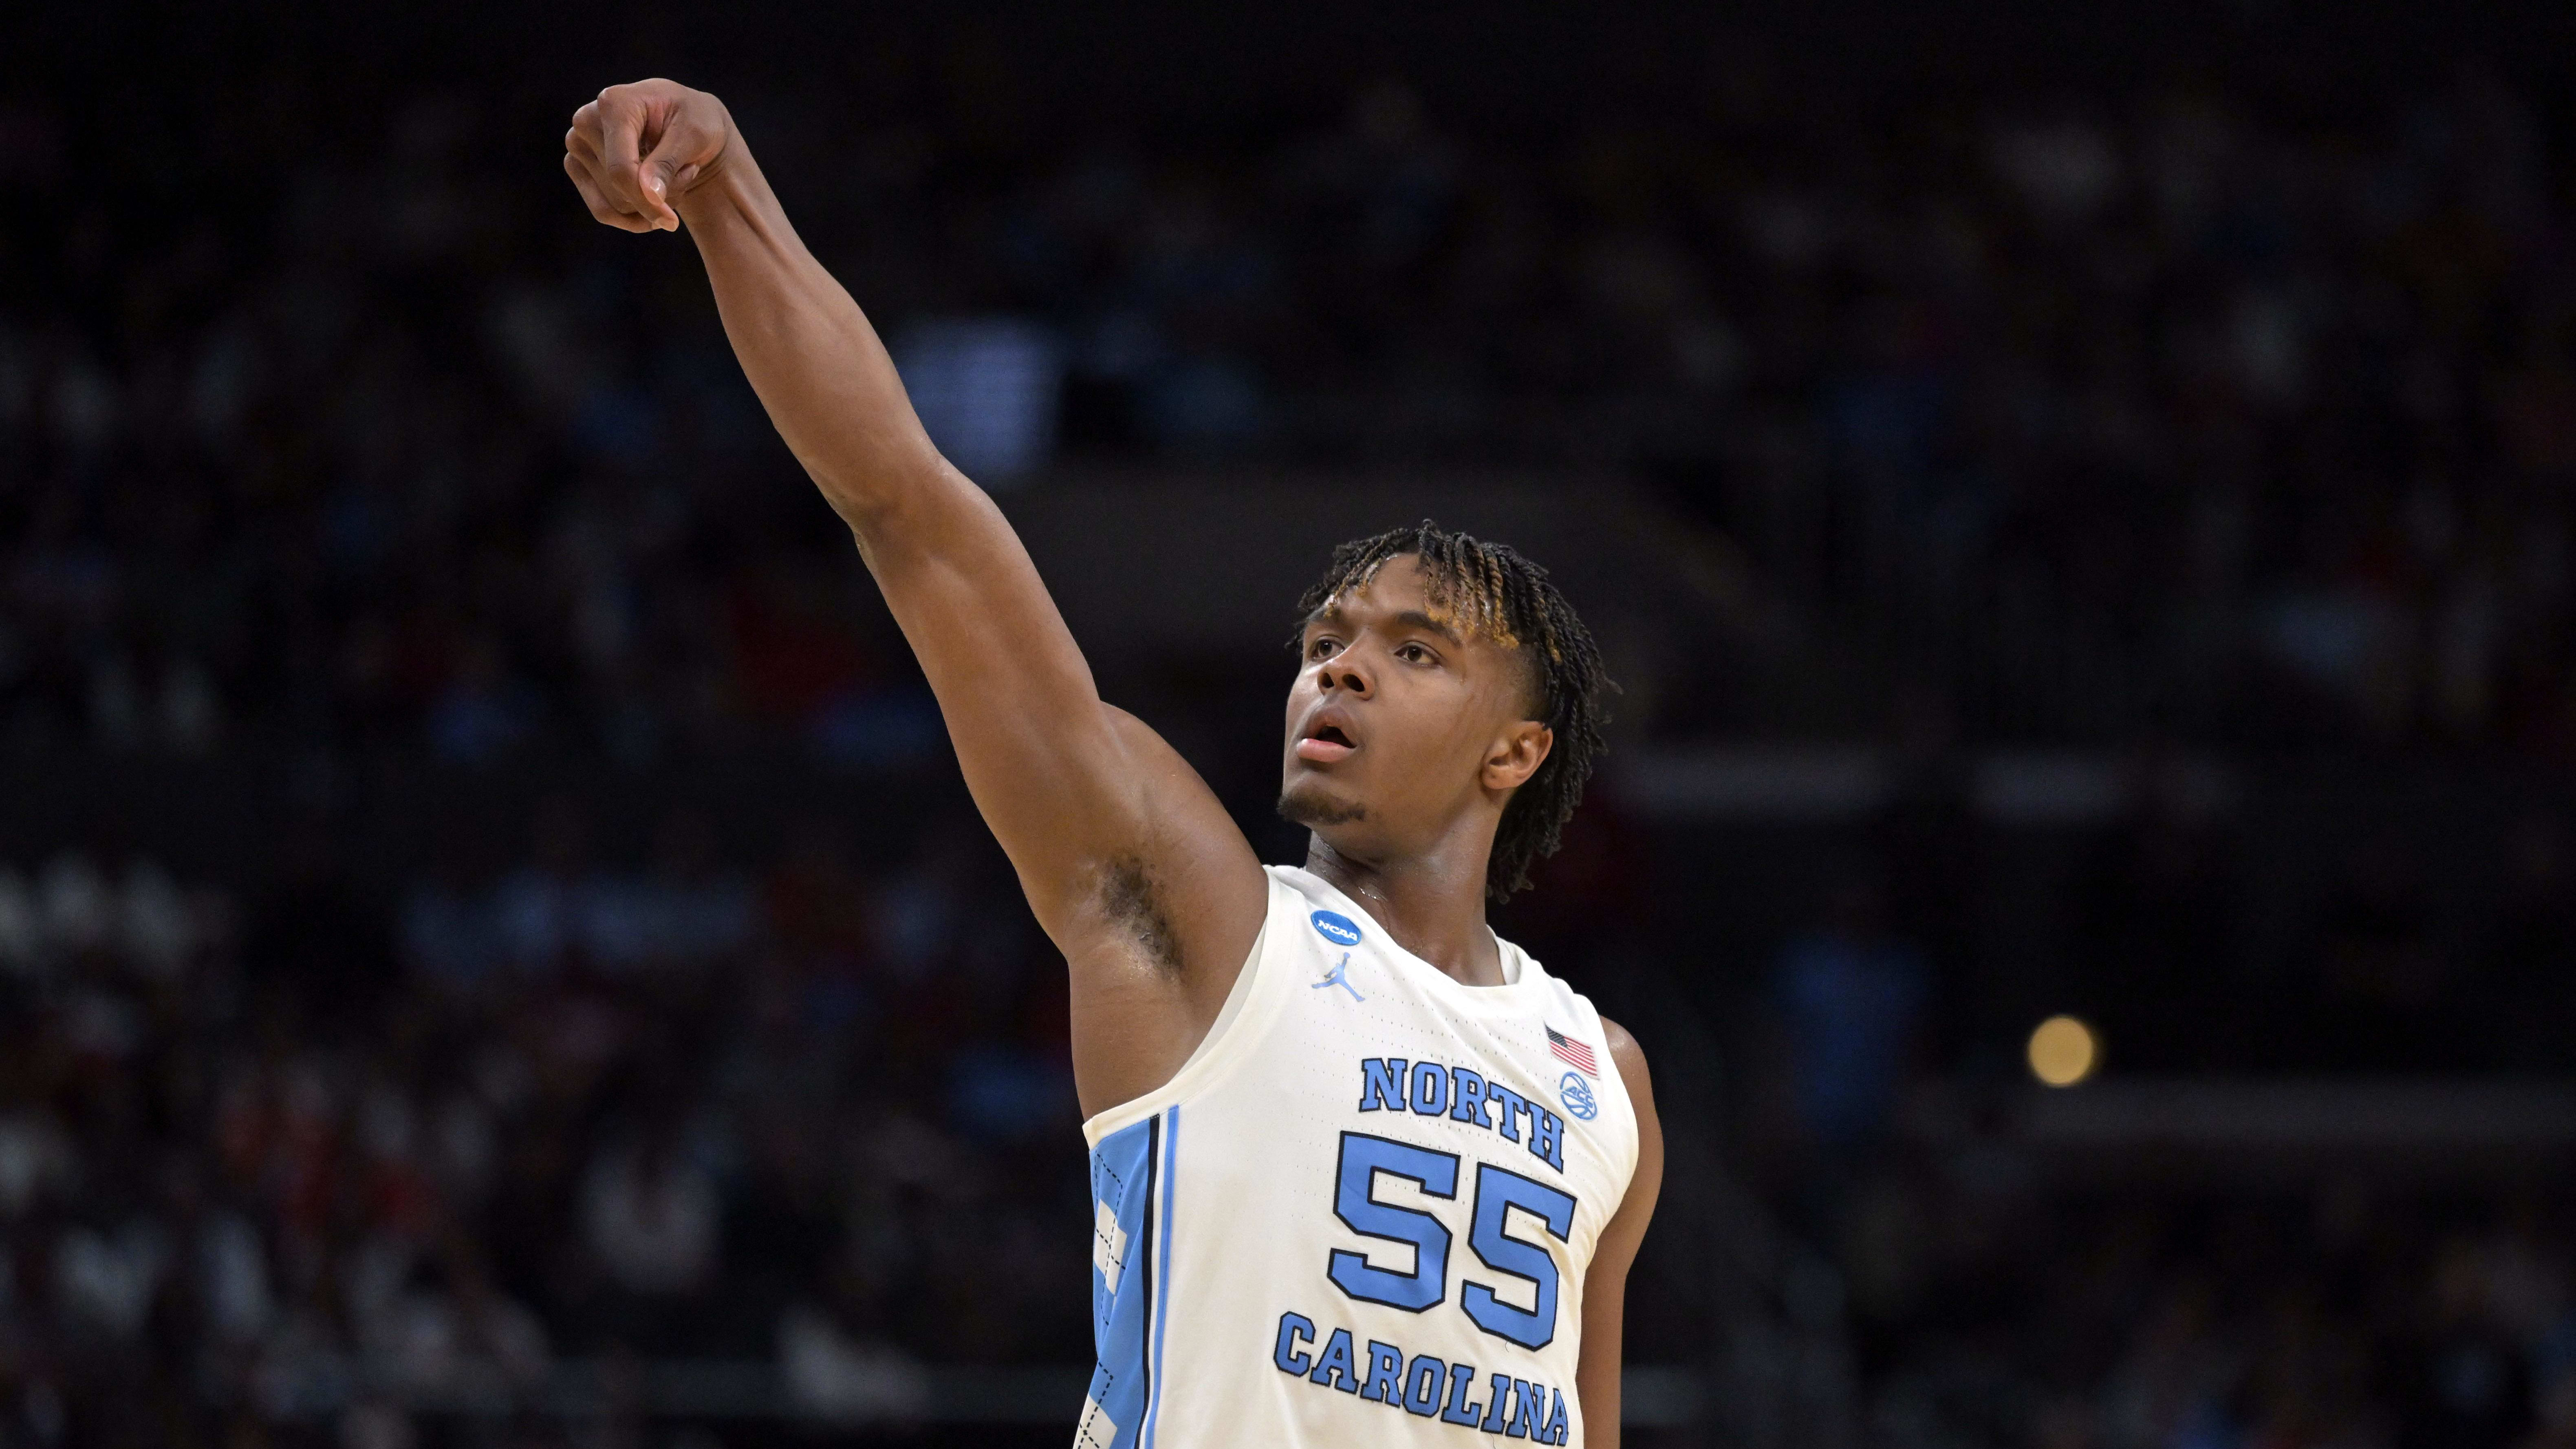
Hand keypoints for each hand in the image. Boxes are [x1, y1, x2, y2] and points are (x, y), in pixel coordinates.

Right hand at [563, 79, 734, 232]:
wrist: (684, 119)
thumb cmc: (693, 119)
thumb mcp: (695, 134)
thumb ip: (669, 162)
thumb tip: (649, 194)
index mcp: (614, 103)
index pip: (621, 169)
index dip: (646, 202)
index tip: (671, 222)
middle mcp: (586, 120)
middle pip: (619, 189)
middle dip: (659, 195)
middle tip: (686, 171)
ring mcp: (577, 143)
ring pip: (614, 204)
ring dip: (650, 202)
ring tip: (671, 172)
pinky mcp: (576, 164)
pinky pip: (602, 210)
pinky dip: (633, 213)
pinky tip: (654, 193)